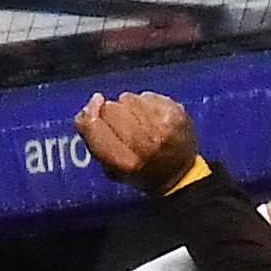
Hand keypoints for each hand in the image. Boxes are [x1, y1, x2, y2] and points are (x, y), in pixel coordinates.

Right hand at [77, 91, 202, 195]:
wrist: (181, 175)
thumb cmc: (142, 172)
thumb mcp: (111, 168)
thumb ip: (93, 137)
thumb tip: (92, 104)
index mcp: (126, 162)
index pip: (94, 126)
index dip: (89, 118)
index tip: (92, 115)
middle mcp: (145, 143)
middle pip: (110, 109)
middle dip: (111, 115)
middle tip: (122, 129)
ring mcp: (163, 125)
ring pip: (127, 99)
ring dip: (128, 108)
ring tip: (138, 123)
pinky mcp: (175, 111)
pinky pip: (146, 95)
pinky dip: (145, 104)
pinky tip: (152, 118)